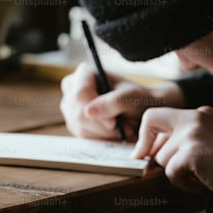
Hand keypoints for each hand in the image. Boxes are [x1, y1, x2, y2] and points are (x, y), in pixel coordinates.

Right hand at [60, 63, 183, 141]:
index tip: (113, 123)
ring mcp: (71, 108)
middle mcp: (72, 89)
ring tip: (124, 127)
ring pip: (81, 128)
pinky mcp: (75, 125)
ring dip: (106, 133)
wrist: (141, 109)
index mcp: (84, 74)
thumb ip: (113, 102)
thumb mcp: (131, 97)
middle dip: (104, 125)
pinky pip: (85, 137)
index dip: (95, 109)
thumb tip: (89, 111)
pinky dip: (103, 138)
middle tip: (126, 126)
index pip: (80, 93)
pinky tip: (116, 132)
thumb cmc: (137, 97)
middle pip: (79, 114)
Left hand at [131, 106, 212, 191]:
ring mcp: (193, 133)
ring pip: (162, 156)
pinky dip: (181, 183)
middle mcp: (196, 117)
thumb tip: (153, 150)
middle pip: (153, 126)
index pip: (159, 116)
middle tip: (160, 167)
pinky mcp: (191, 151)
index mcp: (202, 113)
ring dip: (176, 172)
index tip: (143, 152)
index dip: (147, 134)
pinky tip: (198, 186)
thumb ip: (188, 138)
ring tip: (197, 178)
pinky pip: (171, 172)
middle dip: (153, 150)